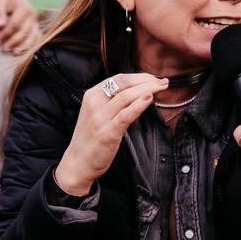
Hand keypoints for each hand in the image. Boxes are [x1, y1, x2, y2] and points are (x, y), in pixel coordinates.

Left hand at [0, 0, 39, 53]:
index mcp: (24, 8)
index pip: (15, 24)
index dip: (5, 34)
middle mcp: (32, 15)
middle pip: (24, 32)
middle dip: (13, 42)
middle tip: (3, 49)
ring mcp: (35, 21)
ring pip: (32, 36)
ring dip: (23, 46)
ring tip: (14, 53)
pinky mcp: (36, 26)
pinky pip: (36, 37)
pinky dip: (31, 45)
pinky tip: (23, 51)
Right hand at [55, 73, 168, 195]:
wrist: (77, 163)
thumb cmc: (90, 139)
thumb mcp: (97, 113)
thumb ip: (112, 102)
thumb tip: (136, 92)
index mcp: (92, 95)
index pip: (119, 78)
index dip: (139, 76)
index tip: (153, 79)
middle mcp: (95, 103)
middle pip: (124, 83)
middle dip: (146, 80)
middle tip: (163, 82)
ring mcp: (100, 117)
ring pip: (127, 96)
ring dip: (147, 89)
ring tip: (162, 88)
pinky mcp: (108, 132)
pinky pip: (126, 115)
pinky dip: (139, 105)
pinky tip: (150, 99)